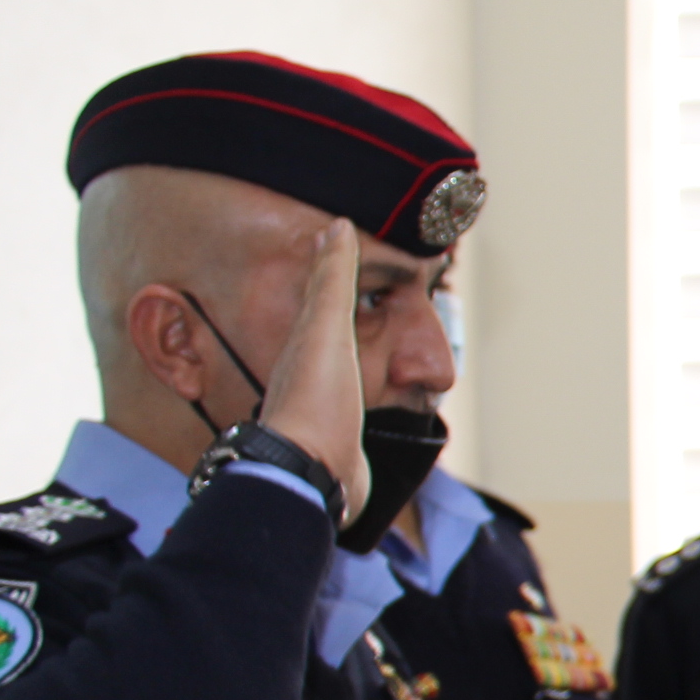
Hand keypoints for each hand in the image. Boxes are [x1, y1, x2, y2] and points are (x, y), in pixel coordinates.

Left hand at [255, 218, 370, 519]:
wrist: (312, 474)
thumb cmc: (316, 400)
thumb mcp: (326, 332)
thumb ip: (332, 282)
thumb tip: (336, 226)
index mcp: (306, 341)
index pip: (323, 292)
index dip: (337, 264)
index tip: (349, 236)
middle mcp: (314, 369)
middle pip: (339, 327)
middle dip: (357, 304)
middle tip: (381, 281)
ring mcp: (331, 403)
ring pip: (356, 363)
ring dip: (372, 346)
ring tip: (394, 331)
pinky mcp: (350, 434)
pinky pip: (372, 398)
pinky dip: (383, 384)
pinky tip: (394, 390)